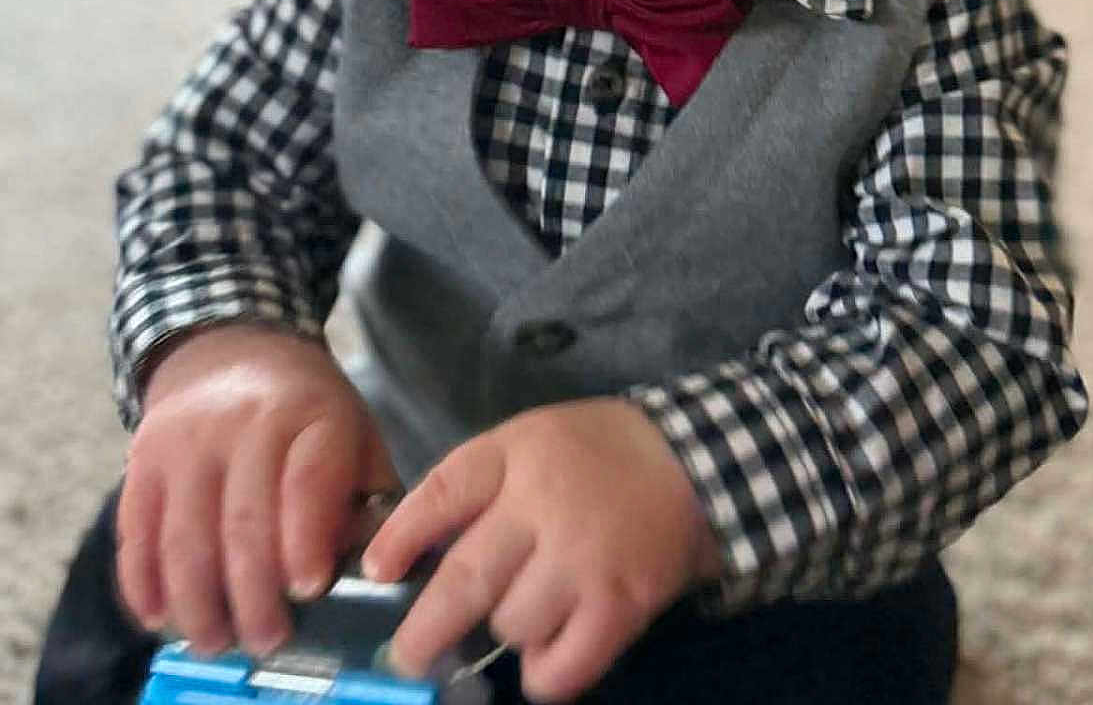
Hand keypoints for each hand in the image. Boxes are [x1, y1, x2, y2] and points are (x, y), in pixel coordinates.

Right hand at [116, 323, 397, 657]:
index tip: (309, 591)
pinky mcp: (142, 458)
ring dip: (198, 602)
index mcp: (312, 414)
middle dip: (254, 594)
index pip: (307, 480)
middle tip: (267, 641)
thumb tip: (370, 567)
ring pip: (185, 535)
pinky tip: (160, 618)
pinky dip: (144, 584)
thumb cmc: (309, 410)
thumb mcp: (355, 433)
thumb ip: (366, 497)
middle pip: (243, 519)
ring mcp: (187, 439)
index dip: (306, 540)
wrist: (234, 348)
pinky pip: (136, 532)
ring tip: (217, 642)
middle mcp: (246, 421)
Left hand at [362, 398, 722, 702]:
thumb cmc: (597, 452)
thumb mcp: (533, 439)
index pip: (444, 492)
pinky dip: (544, 675)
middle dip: (425, 630)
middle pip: (465, 580)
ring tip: (529, 610)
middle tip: (408, 657)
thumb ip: (481, 485)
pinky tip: (546, 658)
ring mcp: (583, 557)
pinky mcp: (620, 602)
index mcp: (517, 454)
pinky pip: (562, 667)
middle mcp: (544, 505)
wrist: (692, 459)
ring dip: (508, 631)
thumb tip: (414, 554)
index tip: (376, 572)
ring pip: (511, 626)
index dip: (402, 536)